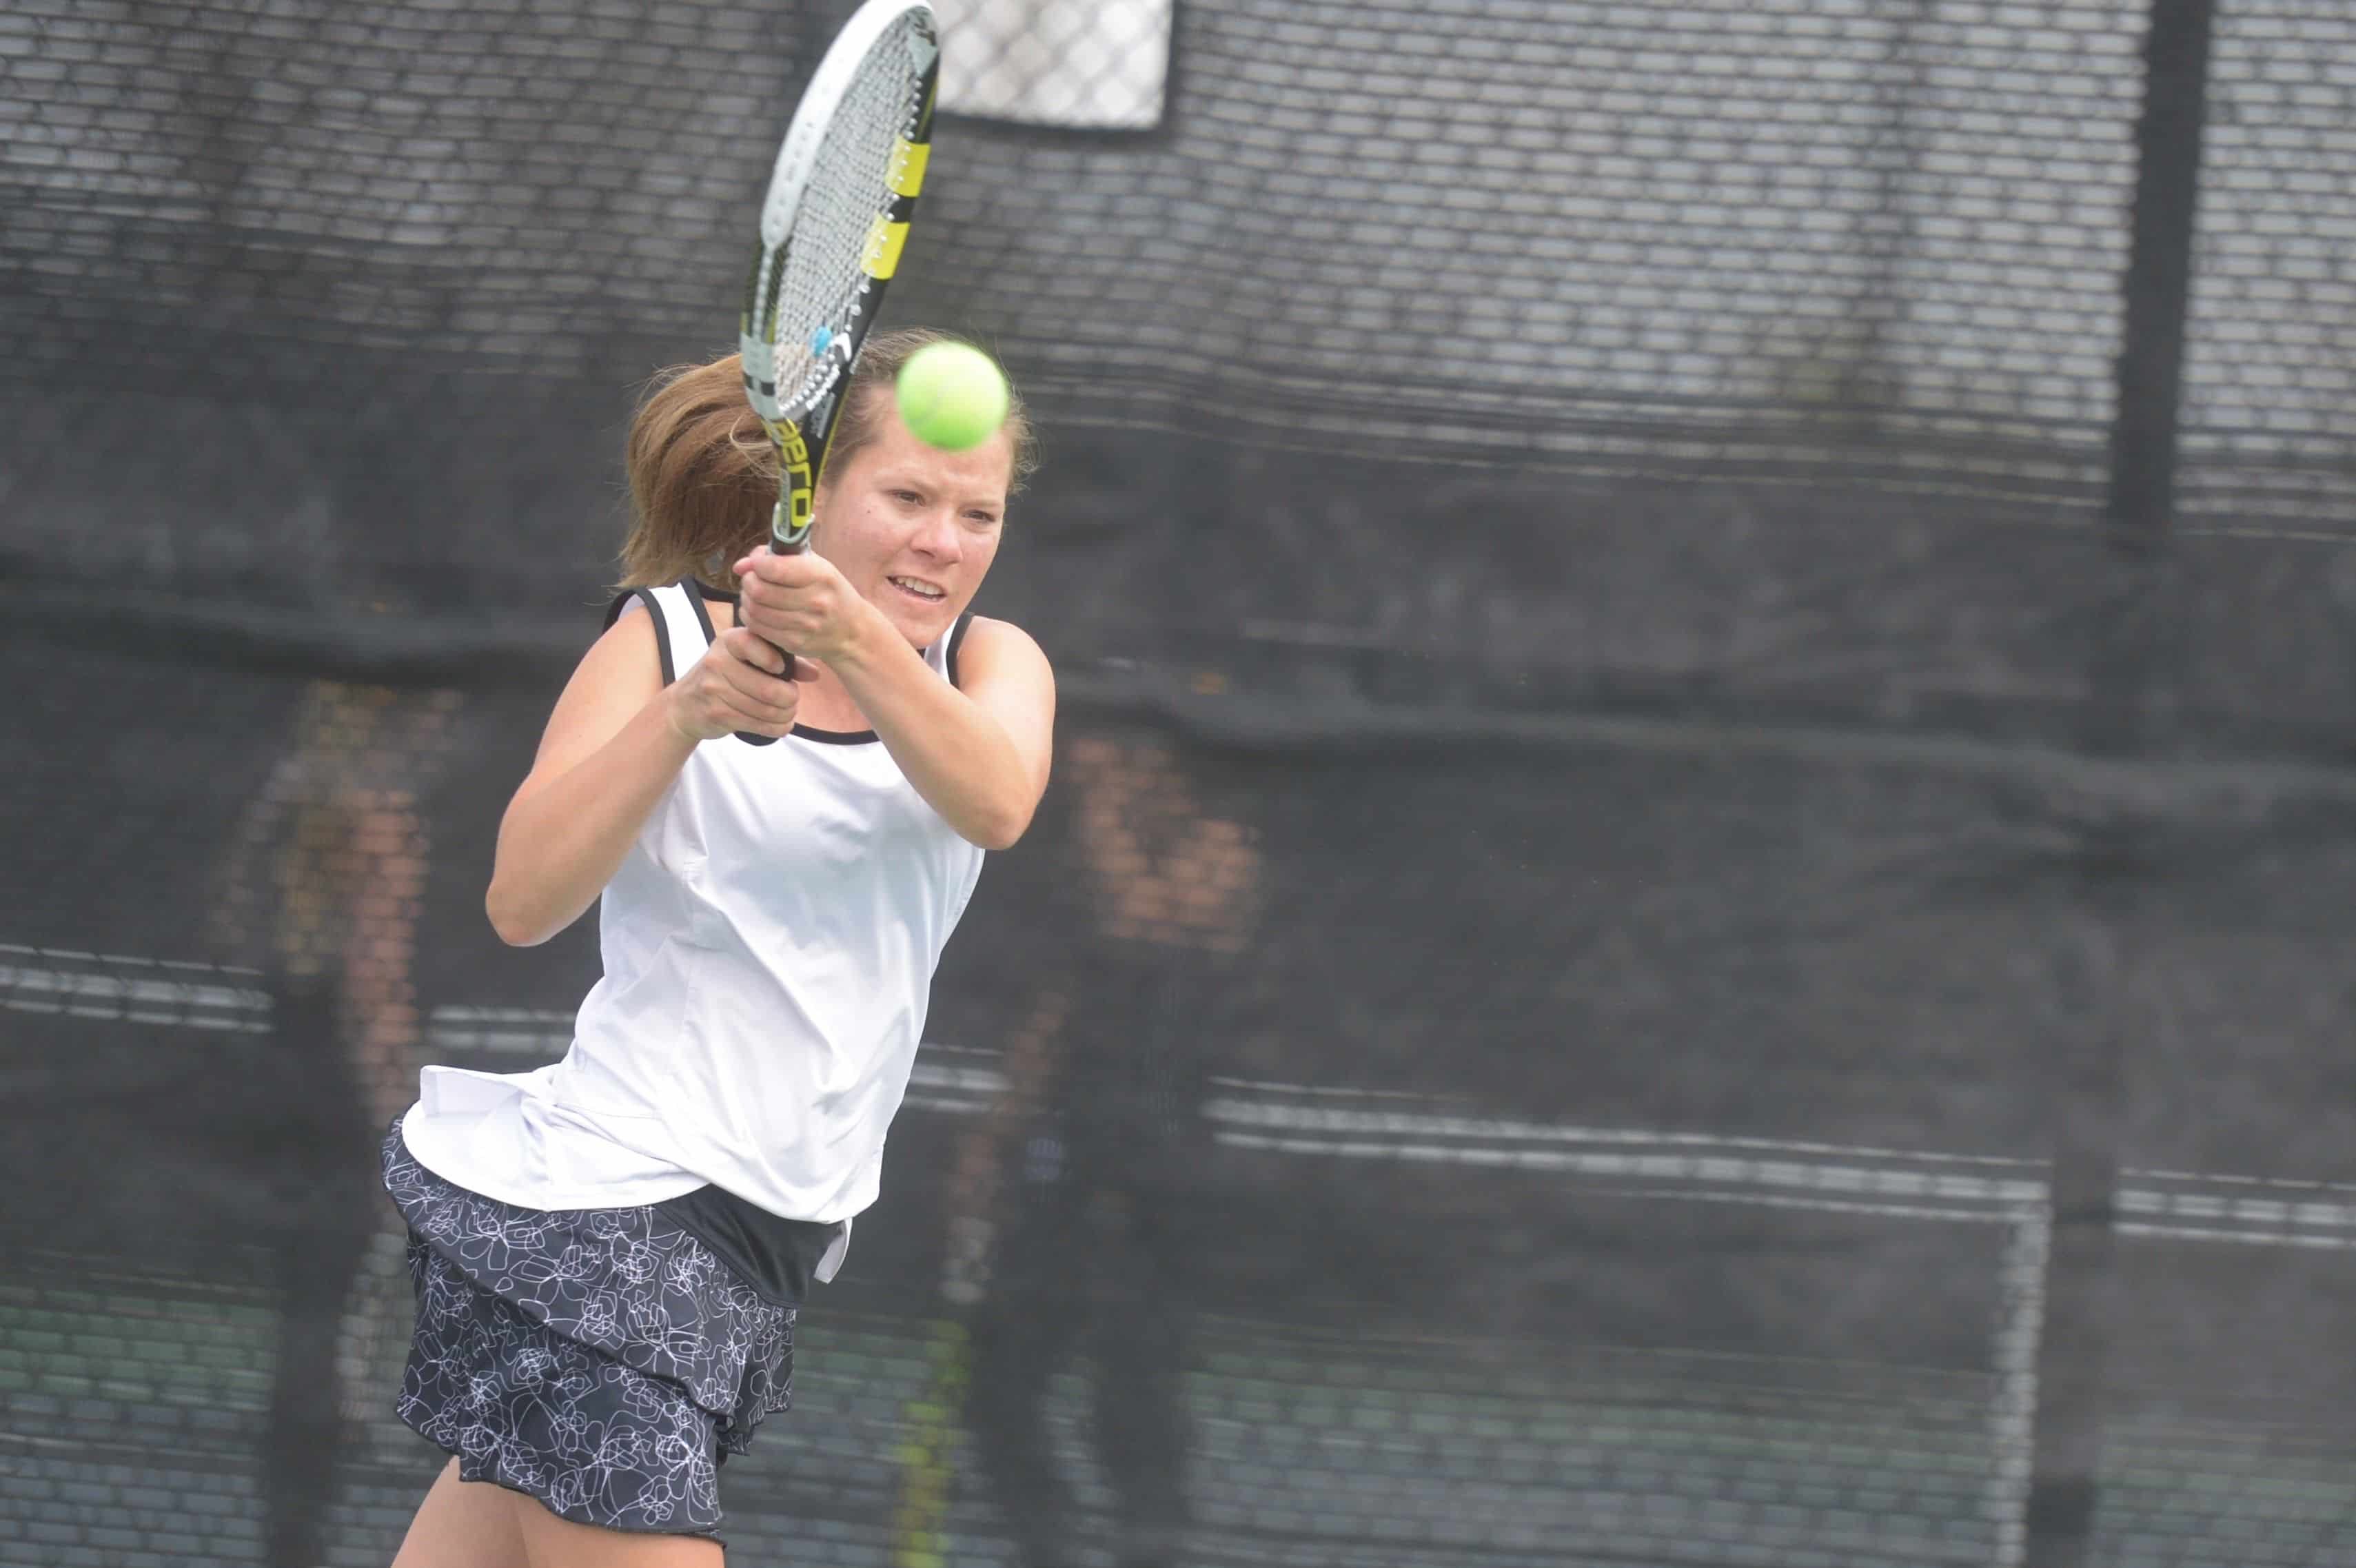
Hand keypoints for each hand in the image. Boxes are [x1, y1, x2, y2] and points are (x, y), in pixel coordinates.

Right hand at [663, 627, 818, 741]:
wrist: (685, 704)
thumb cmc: (725, 676)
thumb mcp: (747, 659)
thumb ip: (782, 659)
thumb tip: (815, 673)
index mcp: (729, 641)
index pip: (755, 643)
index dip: (777, 661)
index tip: (783, 670)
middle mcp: (718, 662)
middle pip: (769, 688)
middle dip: (790, 699)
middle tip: (793, 700)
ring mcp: (714, 689)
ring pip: (766, 710)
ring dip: (785, 716)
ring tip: (788, 714)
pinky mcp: (717, 714)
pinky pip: (757, 725)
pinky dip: (777, 728)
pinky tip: (781, 725)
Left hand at [733, 546, 869, 661]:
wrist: (852, 630)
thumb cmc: (828, 591)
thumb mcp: (815, 566)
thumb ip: (778, 557)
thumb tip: (740, 565)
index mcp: (821, 576)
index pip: (774, 568)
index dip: (757, 563)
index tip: (758, 563)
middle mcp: (815, 601)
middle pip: (759, 590)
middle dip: (749, 581)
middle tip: (752, 579)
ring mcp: (804, 625)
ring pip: (755, 610)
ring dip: (747, 599)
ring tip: (754, 594)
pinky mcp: (794, 643)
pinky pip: (757, 627)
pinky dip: (750, 616)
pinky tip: (757, 610)